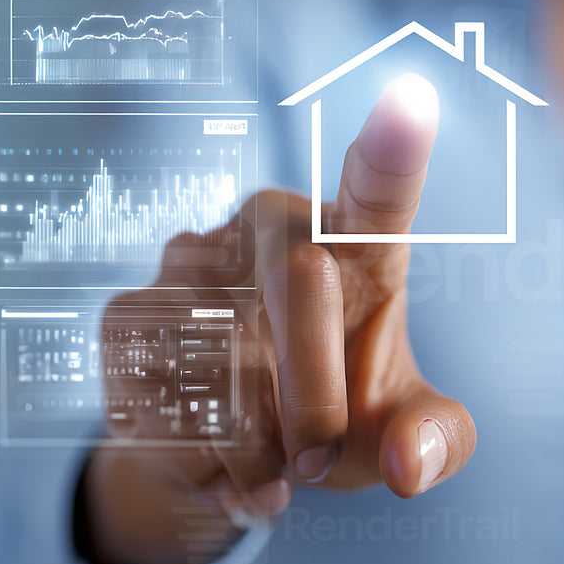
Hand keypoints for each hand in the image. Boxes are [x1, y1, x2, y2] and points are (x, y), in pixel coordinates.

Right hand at [77, 75, 475, 563]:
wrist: (229, 455)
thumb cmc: (339, 419)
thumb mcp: (402, 433)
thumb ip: (435, 442)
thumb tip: (412, 466)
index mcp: (358, 241)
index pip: (380, 187)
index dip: (395, 146)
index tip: (413, 97)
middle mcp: (274, 225)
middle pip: (302, 283)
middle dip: (316, 396)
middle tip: (318, 461)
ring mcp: (193, 258)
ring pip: (227, 352)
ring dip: (256, 442)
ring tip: (271, 463)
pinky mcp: (127, 311)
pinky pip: (162, 387)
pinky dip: (201, 456)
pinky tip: (218, 464)